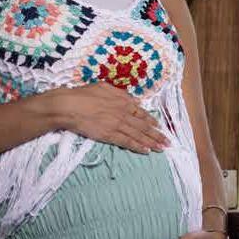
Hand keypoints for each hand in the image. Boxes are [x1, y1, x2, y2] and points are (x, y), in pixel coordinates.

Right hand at [48, 82, 169, 154]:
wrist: (70, 105)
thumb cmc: (83, 94)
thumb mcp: (105, 87)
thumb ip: (120, 94)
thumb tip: (133, 100)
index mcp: (123, 101)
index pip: (141, 113)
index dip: (151, 120)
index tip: (159, 126)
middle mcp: (124, 113)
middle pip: (144, 126)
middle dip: (157, 134)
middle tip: (168, 141)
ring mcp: (118, 125)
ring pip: (139, 135)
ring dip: (152, 142)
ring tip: (162, 148)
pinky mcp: (110, 135)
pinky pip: (127, 142)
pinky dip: (138, 146)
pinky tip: (147, 151)